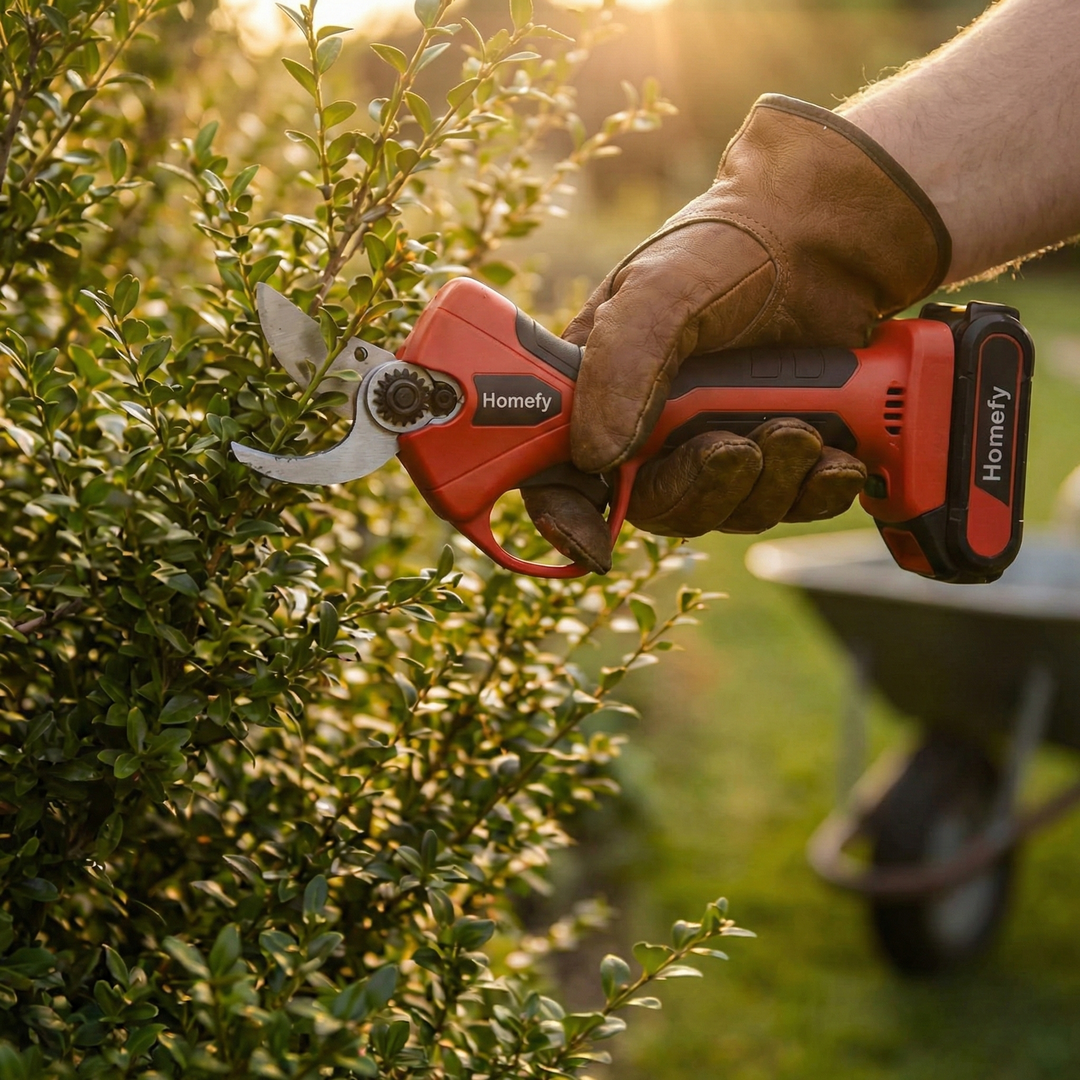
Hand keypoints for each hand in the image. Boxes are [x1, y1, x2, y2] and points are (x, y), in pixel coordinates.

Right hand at [523, 94, 950, 572]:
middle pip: (660, 508)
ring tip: (801, 427)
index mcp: (600, 392)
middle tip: (739, 446)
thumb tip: (597, 456)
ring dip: (771, 483)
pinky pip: (793, 505)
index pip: (563, 475)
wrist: (829, 237)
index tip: (595, 546)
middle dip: (704, 488)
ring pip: (731, 512)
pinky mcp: (782, 453)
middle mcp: (654, 430)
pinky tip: (839, 458)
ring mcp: (719, 443)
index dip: (569, 519)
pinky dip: (818, 490)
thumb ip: (621, 366)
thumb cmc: (730, 248)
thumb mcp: (660, 291)